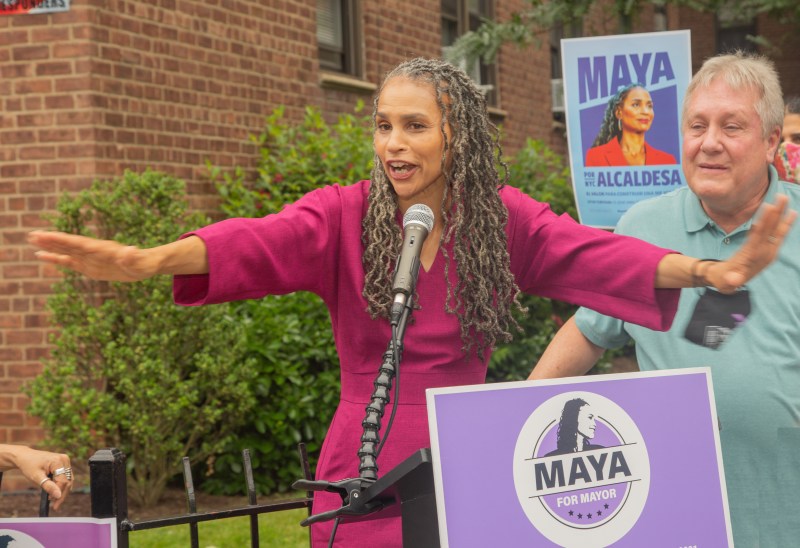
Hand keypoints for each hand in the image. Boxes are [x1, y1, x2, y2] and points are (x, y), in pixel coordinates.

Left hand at [0, 446, 72, 510]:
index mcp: (59, 461)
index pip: (63, 481)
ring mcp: (65, 461)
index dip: (59, 494)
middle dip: (62, 494)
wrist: (24, 457)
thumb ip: (48, 486)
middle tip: (56, 506)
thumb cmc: (29, 465)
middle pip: (68, 481)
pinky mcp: (63, 463)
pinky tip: (55, 492)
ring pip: (69, 479)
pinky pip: (66, 476)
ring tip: (55, 501)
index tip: (54, 505)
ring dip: (63, 491)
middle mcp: (65, 460)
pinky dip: (61, 485)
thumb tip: (58, 496)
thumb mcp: (36, 477)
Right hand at [27, 231, 156, 281]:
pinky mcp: (90, 267)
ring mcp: (90, 258)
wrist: (145, 265)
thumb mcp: (139, 262)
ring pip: (66, 251)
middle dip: (51, 240)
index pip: (78, 243)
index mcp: (102, 249)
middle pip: (68, 244)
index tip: (46, 235)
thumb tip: (130, 250)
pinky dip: (56, 259)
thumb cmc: (143, 263)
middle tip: (32, 235)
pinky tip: (43, 256)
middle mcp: (93, 251)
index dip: (62, 239)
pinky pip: (70, 262)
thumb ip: (132, 257)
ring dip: (50, 247)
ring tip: (32, 241)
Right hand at [708, 194, 795, 292]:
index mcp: (753, 257)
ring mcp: (767, 252)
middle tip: (783, 197)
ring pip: (775, 231)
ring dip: (781, 216)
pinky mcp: (766, 250)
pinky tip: (783, 213)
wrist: (729, 284)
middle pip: (771, 231)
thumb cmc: (724, 280)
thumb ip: (729, 281)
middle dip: (777, 214)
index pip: (760, 236)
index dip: (765, 221)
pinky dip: (778, 223)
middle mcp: (764, 254)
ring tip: (785, 200)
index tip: (769, 207)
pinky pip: (774, 234)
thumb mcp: (724, 282)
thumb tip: (733, 280)